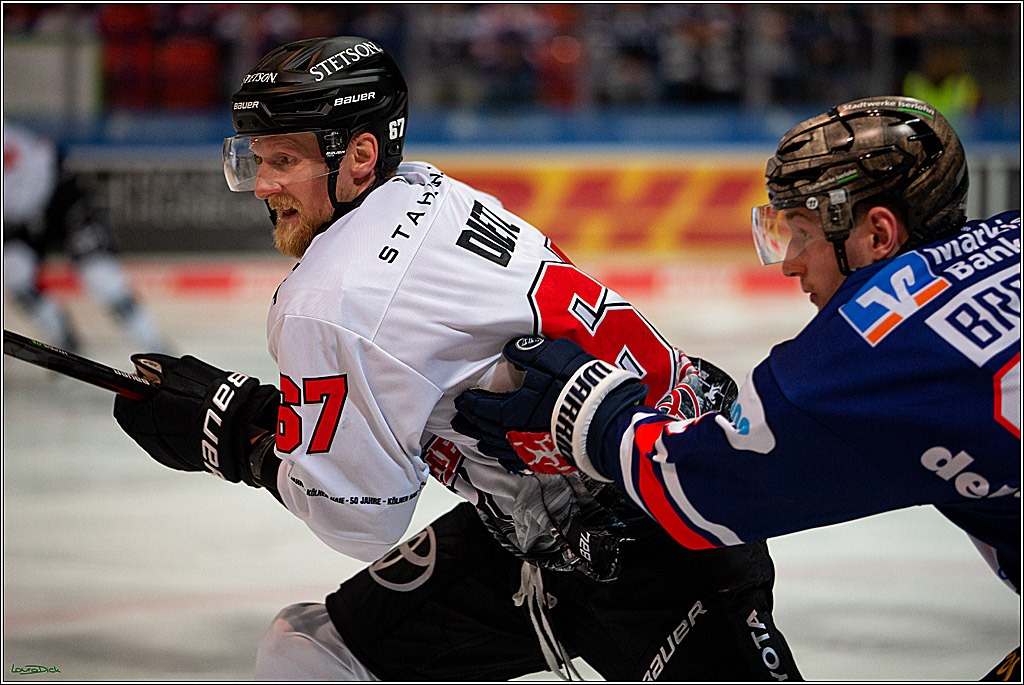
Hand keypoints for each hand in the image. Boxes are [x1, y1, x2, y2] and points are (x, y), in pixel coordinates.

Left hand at [113, 353, 278, 485]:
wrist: (237, 430)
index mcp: (140, 421)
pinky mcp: (187, 462)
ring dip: (171, 416)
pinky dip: (185, 429)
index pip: (124, 402)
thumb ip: (155, 367)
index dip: (136, 387)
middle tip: (174, 389)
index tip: (149, 377)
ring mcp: (169, 455)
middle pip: (141, 418)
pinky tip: (203, 420)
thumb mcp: (178, 372)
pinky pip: (179, 442)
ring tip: (195, 404)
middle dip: (154, 403)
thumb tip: (138, 363)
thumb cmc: (206, 401)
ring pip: (161, 431)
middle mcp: (149, 443)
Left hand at [452, 336, 645, 478]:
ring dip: (483, 442)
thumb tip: (511, 349)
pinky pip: (516, 463)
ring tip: (477, 439)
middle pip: (482, 430)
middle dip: (469, 424)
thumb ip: (525, 352)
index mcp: (508, 410)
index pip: (479, 407)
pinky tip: (505, 457)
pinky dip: (505, 458)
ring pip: (496, 449)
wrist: (601, 419)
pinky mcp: (544, 461)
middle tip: (460, 420)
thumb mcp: (547, 357)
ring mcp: (527, 451)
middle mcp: (512, 434)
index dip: (469, 402)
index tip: (462, 399)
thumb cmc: (573, 387)